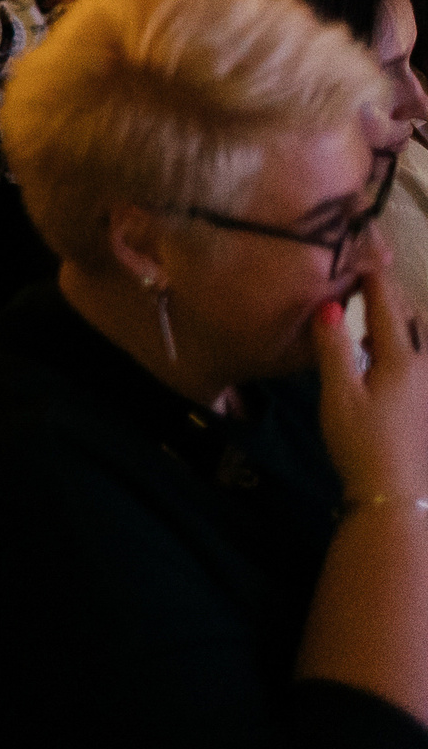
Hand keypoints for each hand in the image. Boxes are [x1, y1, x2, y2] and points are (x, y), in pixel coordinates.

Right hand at [317, 272, 427, 506]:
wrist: (394, 493)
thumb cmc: (362, 441)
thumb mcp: (339, 393)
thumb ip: (334, 348)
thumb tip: (330, 305)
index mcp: (401, 360)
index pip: (388, 308)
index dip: (374, 280)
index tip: (362, 255)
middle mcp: (424, 367)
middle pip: (416, 320)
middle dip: (394, 297)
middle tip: (369, 280)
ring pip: (423, 341)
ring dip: (404, 322)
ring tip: (378, 315)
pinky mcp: (426, 405)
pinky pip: (421, 360)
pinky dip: (406, 345)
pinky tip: (383, 356)